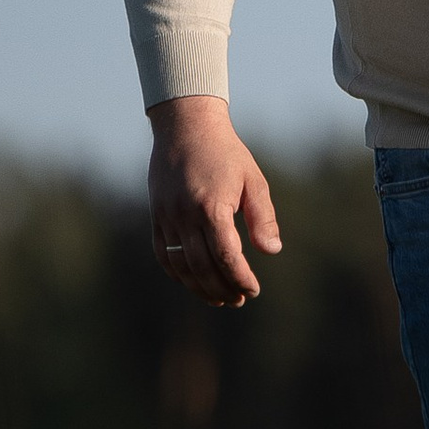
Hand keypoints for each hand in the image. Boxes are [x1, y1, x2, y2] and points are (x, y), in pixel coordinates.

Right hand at [147, 96, 282, 307]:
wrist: (186, 128)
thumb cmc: (226, 153)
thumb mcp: (253, 180)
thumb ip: (263, 217)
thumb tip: (271, 250)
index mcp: (212, 206)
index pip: (226, 255)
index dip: (240, 278)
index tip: (253, 290)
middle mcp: (185, 215)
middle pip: (202, 267)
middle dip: (222, 289)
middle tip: (239, 300)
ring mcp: (167, 216)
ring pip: (181, 266)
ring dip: (200, 288)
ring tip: (220, 299)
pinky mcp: (156, 215)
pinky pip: (163, 253)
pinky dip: (177, 273)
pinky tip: (193, 282)